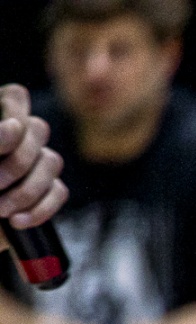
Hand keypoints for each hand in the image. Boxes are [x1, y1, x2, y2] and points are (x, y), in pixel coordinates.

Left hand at [0, 84, 65, 228]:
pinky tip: (16, 221)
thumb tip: (13, 128)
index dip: (14, 112)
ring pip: (51, 162)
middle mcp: (19, 133)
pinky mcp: (47, 186)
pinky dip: (39, 209)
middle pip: (39, 130)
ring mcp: (37, 159)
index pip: (16, 98)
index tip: (4, 135)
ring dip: (25, 192)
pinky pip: (58, 192)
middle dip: (17, 163)